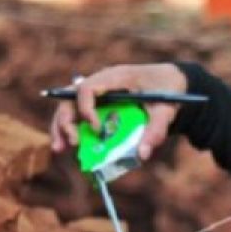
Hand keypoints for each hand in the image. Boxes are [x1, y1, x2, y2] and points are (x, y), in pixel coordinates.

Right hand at [49, 63, 187, 161]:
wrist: (171, 83)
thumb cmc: (168, 90)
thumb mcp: (166, 109)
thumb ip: (156, 130)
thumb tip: (142, 154)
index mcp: (116, 77)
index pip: (88, 87)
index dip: (86, 109)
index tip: (96, 128)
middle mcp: (101, 83)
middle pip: (71, 98)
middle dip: (65, 121)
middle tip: (69, 144)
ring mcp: (98, 94)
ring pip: (70, 107)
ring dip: (61, 128)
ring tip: (59, 149)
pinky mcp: (99, 106)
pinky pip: (79, 116)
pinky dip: (72, 131)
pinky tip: (68, 148)